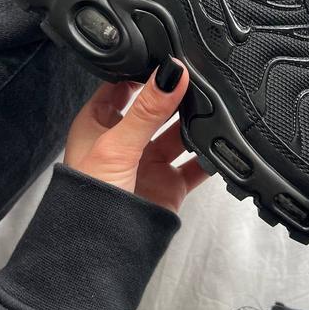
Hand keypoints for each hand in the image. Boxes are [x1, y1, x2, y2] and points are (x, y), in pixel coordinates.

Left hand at [64, 56, 208, 211]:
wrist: (100, 251)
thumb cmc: (88, 198)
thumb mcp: (117, 145)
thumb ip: (146, 110)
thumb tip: (171, 74)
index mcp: (99, 123)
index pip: (123, 86)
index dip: (144, 72)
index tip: (170, 58)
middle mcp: (124, 140)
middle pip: (156, 108)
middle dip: (176, 97)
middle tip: (199, 81)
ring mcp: (148, 162)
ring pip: (178, 134)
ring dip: (194, 124)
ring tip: (213, 109)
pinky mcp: (169, 184)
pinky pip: (195, 165)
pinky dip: (210, 156)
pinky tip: (221, 144)